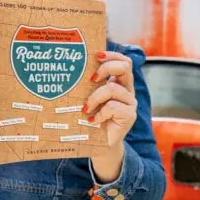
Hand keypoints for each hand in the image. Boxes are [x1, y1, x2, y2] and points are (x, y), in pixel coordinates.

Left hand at [83, 51, 137, 181]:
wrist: (98, 145)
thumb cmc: (90, 119)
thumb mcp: (88, 98)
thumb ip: (87, 85)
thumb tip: (70, 69)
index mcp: (119, 83)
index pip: (123, 60)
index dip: (112, 54)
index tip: (96, 55)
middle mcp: (127, 90)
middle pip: (125, 66)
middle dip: (106, 68)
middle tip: (92, 78)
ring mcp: (130, 103)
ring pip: (113, 88)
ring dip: (95, 97)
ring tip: (85, 108)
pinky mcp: (129, 116)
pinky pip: (113, 107)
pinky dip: (100, 113)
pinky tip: (94, 120)